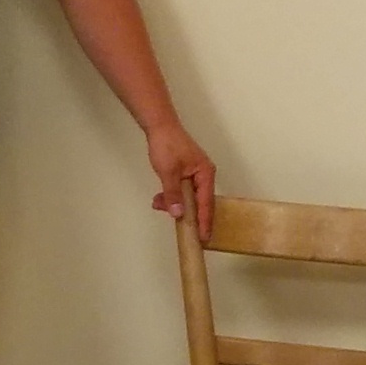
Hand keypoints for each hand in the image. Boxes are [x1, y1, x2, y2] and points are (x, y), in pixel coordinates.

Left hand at [145, 120, 216, 237]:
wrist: (159, 126)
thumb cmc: (167, 145)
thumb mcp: (168, 172)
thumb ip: (173, 194)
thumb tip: (178, 214)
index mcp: (206, 174)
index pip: (206, 203)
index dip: (204, 221)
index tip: (203, 238)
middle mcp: (204, 175)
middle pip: (198, 202)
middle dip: (185, 213)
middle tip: (177, 227)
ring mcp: (195, 175)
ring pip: (188, 197)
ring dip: (174, 203)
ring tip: (158, 203)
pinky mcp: (186, 174)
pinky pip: (181, 191)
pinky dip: (171, 195)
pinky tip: (159, 198)